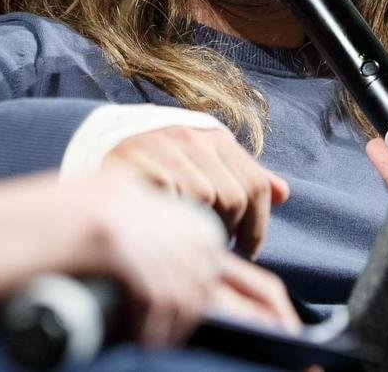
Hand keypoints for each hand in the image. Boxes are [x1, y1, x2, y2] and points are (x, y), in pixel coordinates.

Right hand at [0, 171, 287, 346]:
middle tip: (249, 346)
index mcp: (131, 196)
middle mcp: (134, 197)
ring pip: (188, 279)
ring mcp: (122, 212)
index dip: (248, 286)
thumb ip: (133, 256)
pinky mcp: (107, 236)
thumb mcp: (83, 247)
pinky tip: (136, 335)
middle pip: (212, 257)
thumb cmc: (12, 258)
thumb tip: (190, 296)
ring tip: (151, 339)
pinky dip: (153, 324)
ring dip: (177, 322)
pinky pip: (159, 290)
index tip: (267, 322)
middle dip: (235, 309)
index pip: (211, 238)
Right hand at [101, 125, 290, 258]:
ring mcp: (166, 150)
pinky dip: (170, 222)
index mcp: (215, 137)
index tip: (247, 249)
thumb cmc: (163, 160)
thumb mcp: (205, 159)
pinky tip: (163, 230)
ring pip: (203, 203)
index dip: (257, 226)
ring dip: (198, 229)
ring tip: (187, 240)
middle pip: (232, 198)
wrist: (104, 143)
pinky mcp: (139, 165)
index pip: (255, 186)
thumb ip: (242, 175)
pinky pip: (170, 204)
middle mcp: (194, 139)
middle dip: (228, 231)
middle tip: (212, 248)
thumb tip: (284, 193)